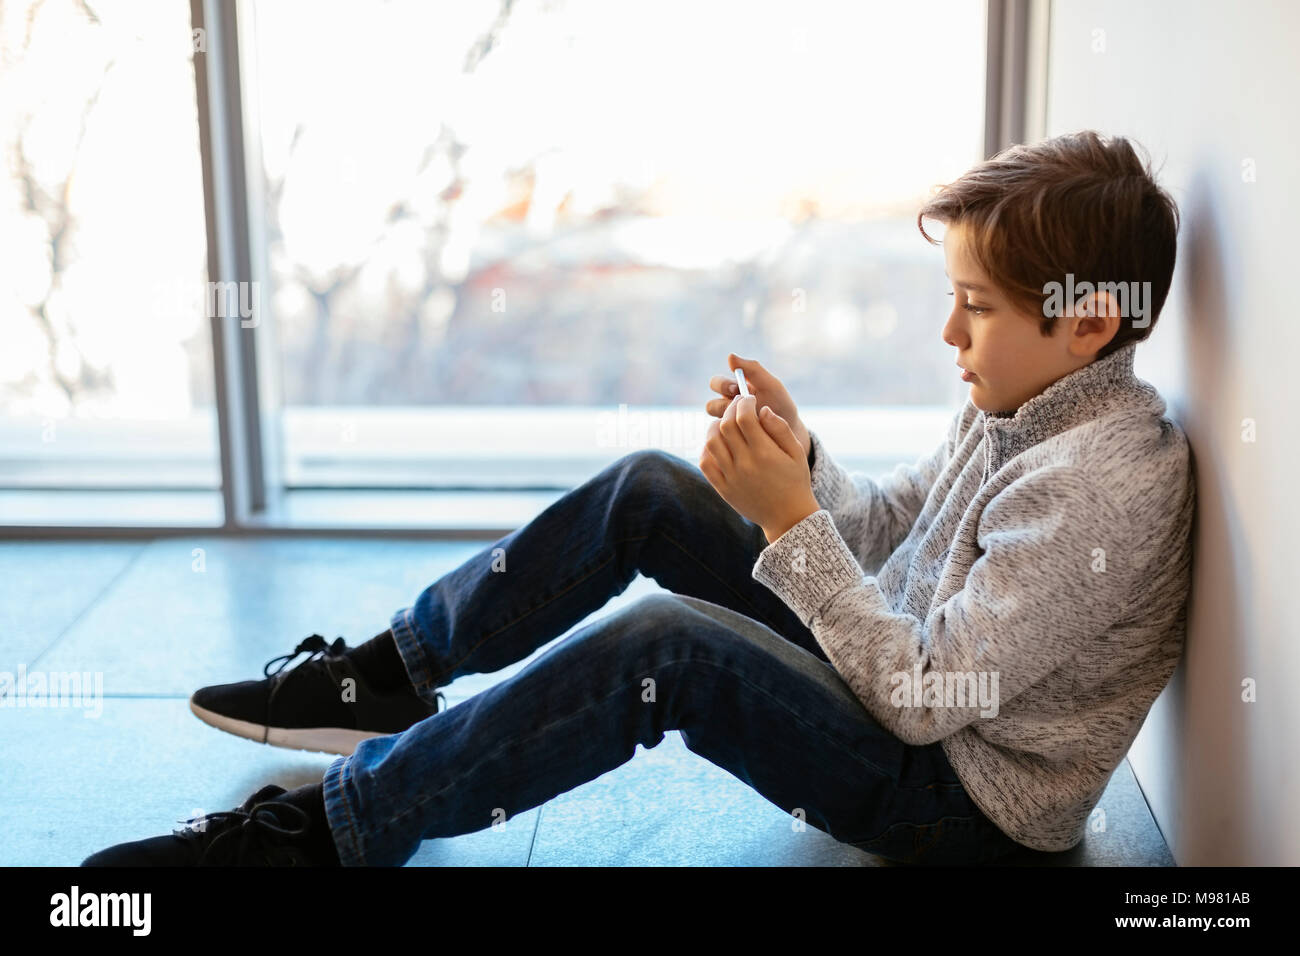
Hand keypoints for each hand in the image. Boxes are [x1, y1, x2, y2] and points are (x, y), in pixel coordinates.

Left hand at [699, 394, 820, 543]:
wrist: (788, 517)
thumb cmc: (796, 480)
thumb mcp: (797, 453)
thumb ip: (780, 429)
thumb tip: (761, 409)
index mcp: (764, 453)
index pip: (744, 417)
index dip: (744, 403)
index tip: (748, 399)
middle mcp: (745, 464)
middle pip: (725, 426)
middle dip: (730, 410)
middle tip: (737, 406)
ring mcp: (731, 477)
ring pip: (711, 442)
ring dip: (715, 427)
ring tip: (726, 423)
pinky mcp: (723, 489)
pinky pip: (705, 463)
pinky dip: (706, 449)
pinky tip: (717, 443)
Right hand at [706, 354, 810, 458]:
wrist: (790, 436)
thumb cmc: (781, 406)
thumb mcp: (771, 386)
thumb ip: (753, 369)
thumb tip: (730, 356)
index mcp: (734, 393)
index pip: (716, 384)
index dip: (723, 385)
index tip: (736, 389)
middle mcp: (727, 410)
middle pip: (710, 405)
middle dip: (722, 405)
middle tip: (736, 409)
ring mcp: (728, 429)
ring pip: (714, 426)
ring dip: (727, 425)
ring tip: (744, 429)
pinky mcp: (729, 446)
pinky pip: (719, 444)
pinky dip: (727, 441)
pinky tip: (741, 441)